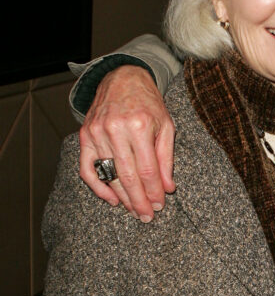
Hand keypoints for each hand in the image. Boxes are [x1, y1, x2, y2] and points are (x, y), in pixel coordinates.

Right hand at [79, 65, 175, 220]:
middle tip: (147, 216)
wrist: (122, 79)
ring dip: (122, 198)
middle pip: (127, 177)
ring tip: (134, 210)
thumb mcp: (166, 126)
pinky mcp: (85, 136)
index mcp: (139, 126)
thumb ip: (166, 158)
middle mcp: (115, 130)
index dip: (153, 191)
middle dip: (139, 201)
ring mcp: (97, 133)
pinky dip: (98, 187)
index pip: (147, 170)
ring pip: (109, 175)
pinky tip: (112, 199)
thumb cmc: (148, 103)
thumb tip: (168, 187)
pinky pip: (87, 169)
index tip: (159, 205)